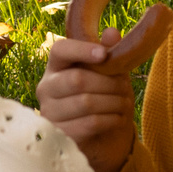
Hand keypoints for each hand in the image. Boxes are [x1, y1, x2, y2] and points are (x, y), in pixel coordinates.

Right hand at [39, 32, 135, 171]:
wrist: (102, 138)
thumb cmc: (103, 97)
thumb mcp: (110, 73)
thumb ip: (109, 53)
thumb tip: (112, 32)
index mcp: (56, 67)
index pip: (60, 50)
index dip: (81, 49)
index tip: (104, 54)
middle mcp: (46, 88)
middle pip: (77, 79)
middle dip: (108, 83)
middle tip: (126, 88)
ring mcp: (50, 112)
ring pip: (86, 102)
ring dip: (113, 102)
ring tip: (125, 103)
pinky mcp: (60, 134)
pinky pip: (90, 123)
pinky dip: (110, 119)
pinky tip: (119, 118)